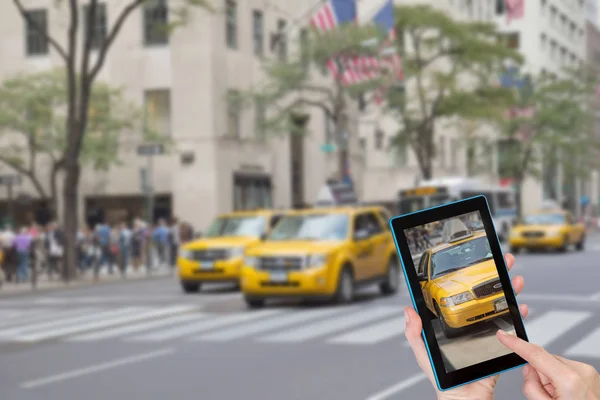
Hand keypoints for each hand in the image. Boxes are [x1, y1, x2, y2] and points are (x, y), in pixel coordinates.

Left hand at [404, 253, 527, 399]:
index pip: (459, 294)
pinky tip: (520, 308)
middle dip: (495, 275)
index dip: (465, 277)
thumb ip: (414, 332)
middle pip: (484, 294)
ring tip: (515, 279)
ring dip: (510, 290)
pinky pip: (512, 328)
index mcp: (453, 323)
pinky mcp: (499, 344)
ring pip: (500, 306)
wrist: (463, 398)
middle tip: (501, 261)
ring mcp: (486, 332)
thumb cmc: (442, 377)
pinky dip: (518, 316)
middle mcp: (470, 323)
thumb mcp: (423, 352)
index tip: (472, 260)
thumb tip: (408, 311)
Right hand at [496, 331, 599, 398]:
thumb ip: (531, 387)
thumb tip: (528, 371)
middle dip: (539, 374)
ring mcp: (587, 372)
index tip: (504, 336)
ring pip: (554, 365)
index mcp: (569, 380)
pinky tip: (567, 394)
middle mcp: (580, 371)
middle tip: (546, 395)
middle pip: (544, 361)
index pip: (535, 354)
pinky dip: (561, 379)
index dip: (516, 344)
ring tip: (559, 397)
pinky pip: (565, 369)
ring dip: (551, 378)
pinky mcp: (590, 374)